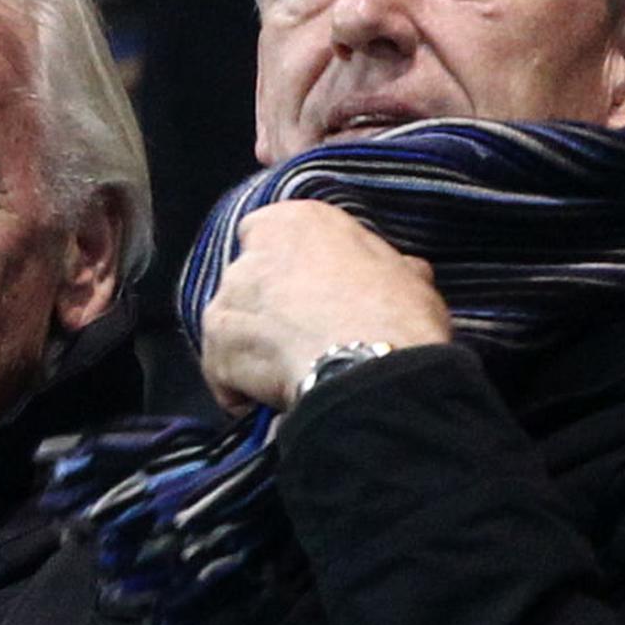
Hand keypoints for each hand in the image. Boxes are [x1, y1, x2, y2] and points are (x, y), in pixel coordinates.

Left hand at [198, 200, 452, 415]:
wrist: (369, 368)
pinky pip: (223, 372)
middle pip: (248, 282)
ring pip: (232, 326)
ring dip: (252, 348)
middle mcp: (251, 255)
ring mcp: (228, 302)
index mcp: (296, 222)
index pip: (267, 232)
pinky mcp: (215, 350)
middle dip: (267, 308)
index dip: (285, 264)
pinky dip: (240, 388)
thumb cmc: (394, 315)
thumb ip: (389, 267)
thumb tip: (405, 271)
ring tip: (287, 374)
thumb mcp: (409, 279)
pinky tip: (269, 401)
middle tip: (302, 336)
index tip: (307, 289)